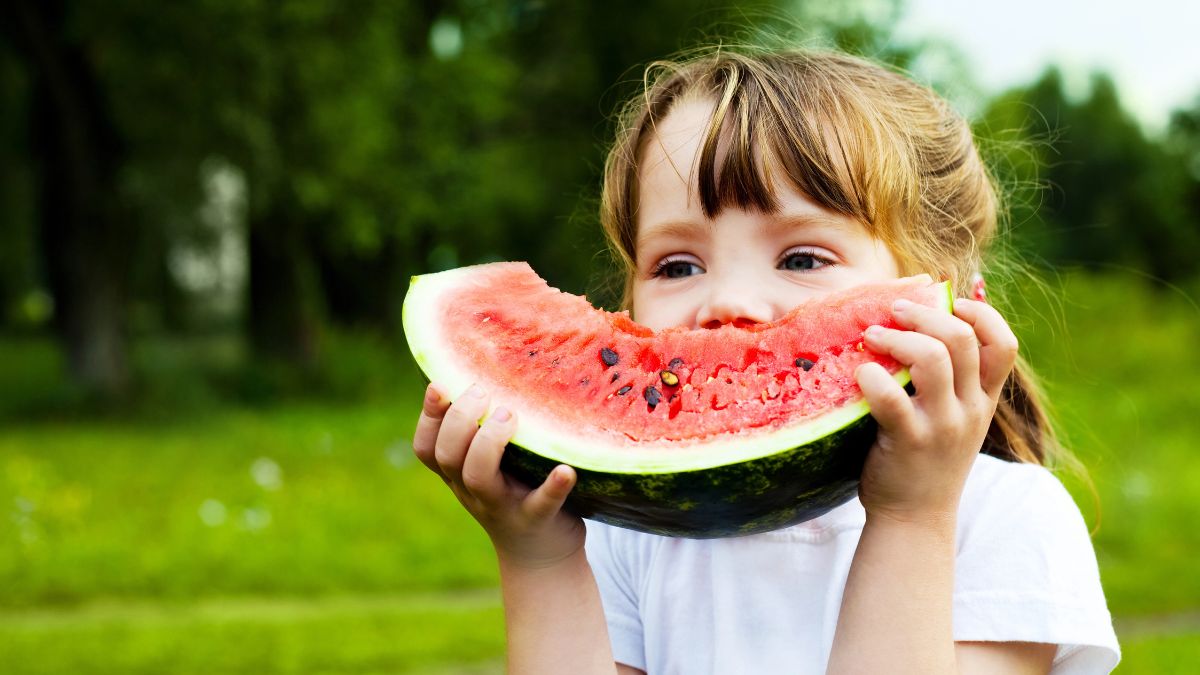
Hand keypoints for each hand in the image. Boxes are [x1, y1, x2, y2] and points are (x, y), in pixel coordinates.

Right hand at [412, 382, 585, 568]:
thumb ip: (482, 431)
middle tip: (484, 394)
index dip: (428, 417)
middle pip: (448, 457)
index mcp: (458, 474)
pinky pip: (541, 504)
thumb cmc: (515, 493)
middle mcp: (473, 490)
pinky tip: (566, 468)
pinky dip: (553, 487)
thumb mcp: (491, 465)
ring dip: (489, 443)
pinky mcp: (537, 520)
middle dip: (460, 421)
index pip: (427, 447)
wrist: (541, 555)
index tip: (441, 385)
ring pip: (478, 477)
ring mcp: (503, 507)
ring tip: (510, 416)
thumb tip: (484, 372)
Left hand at [854, 298, 1018, 524]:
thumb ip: (949, 382)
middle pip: (963, 340)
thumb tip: (918, 326)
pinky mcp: (908, 442)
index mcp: (984, 401)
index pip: (1004, 345)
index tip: (951, 302)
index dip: (983, 314)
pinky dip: (872, 376)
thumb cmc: (925, 461)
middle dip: (926, 314)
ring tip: (871, 336)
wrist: (914, 520)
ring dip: (899, 337)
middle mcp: (970, 410)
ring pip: (934, 358)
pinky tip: (859, 373)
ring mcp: (942, 426)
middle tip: (893, 311)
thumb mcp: (953, 420)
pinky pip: (891, 398)